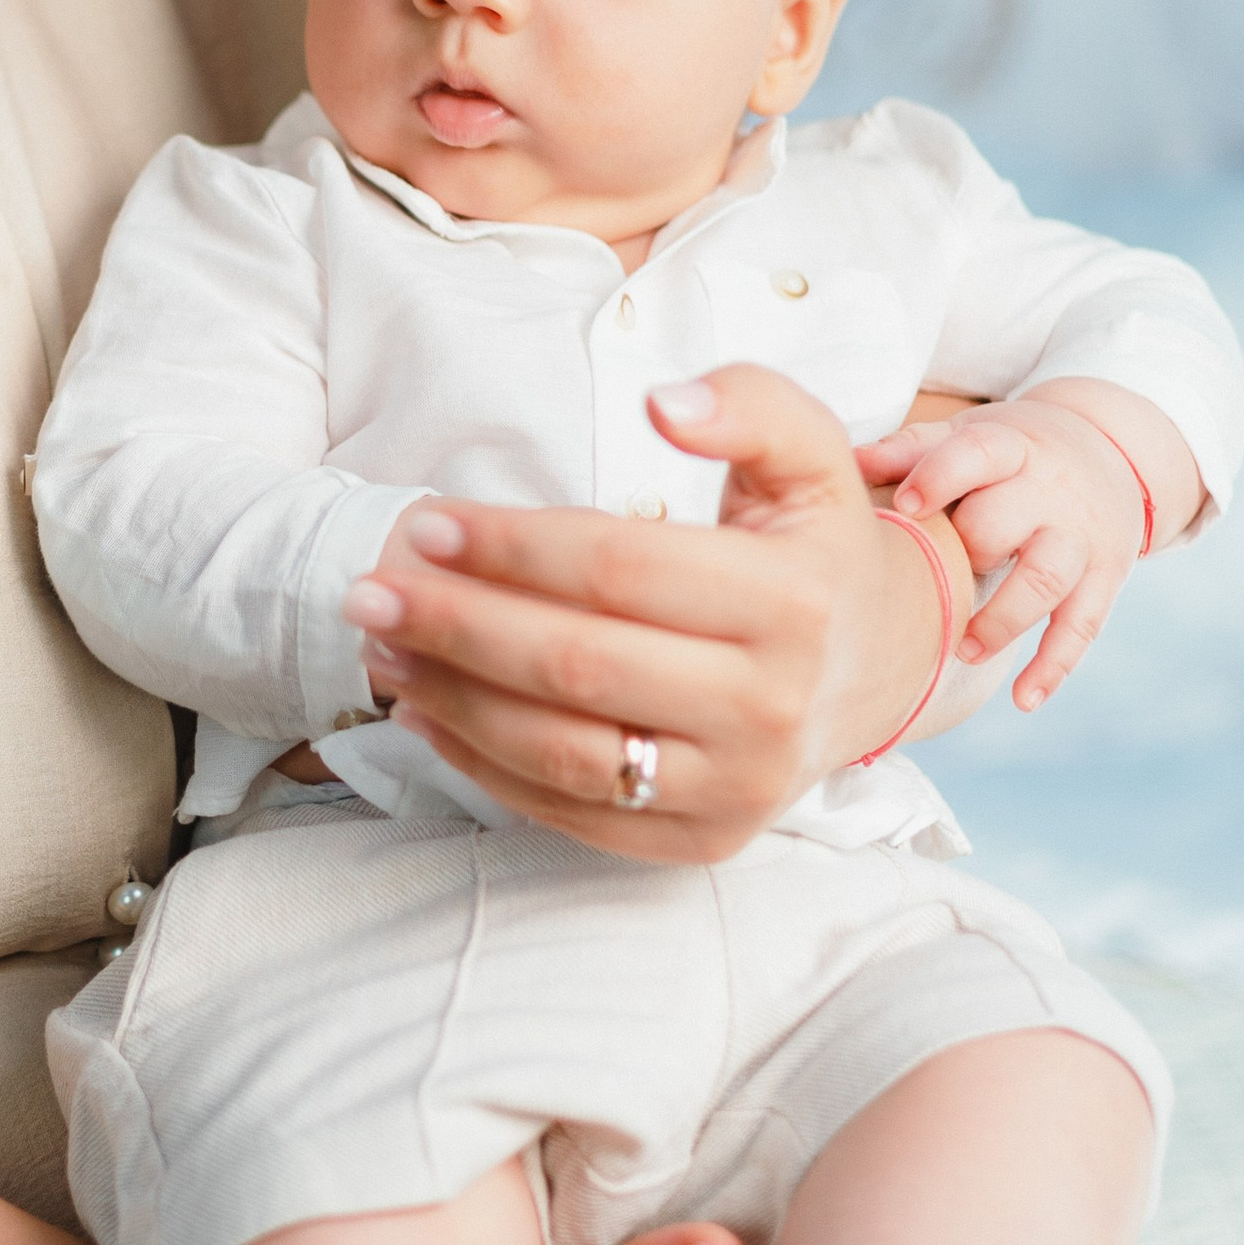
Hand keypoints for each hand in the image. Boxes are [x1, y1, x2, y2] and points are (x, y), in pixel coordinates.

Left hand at [337, 364, 970, 864]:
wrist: (874, 669)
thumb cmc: (812, 548)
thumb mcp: (809, 456)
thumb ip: (749, 404)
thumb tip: (666, 405)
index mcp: (794, 603)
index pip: (619, 570)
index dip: (511, 545)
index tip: (428, 521)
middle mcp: (773, 707)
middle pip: (577, 665)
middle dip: (455, 624)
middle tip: (368, 591)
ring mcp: (738, 787)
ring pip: (562, 751)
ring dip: (452, 700)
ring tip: (380, 651)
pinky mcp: (702, 840)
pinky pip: (571, 811)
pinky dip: (483, 768)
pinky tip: (425, 713)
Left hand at [855, 383, 1176, 707]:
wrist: (1110, 447)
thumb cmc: (1009, 453)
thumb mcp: (968, 436)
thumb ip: (911, 451)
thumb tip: (847, 465)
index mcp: (1010, 447)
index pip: (978, 454)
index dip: (939, 478)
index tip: (904, 507)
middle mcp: (1052, 490)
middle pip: (1004, 523)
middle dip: (969, 551)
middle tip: (936, 574)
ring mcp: (1082, 537)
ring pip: (1047, 578)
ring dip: (1003, 620)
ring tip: (965, 652)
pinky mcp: (1105, 578)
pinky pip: (1082, 627)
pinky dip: (1054, 667)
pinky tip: (1024, 700)